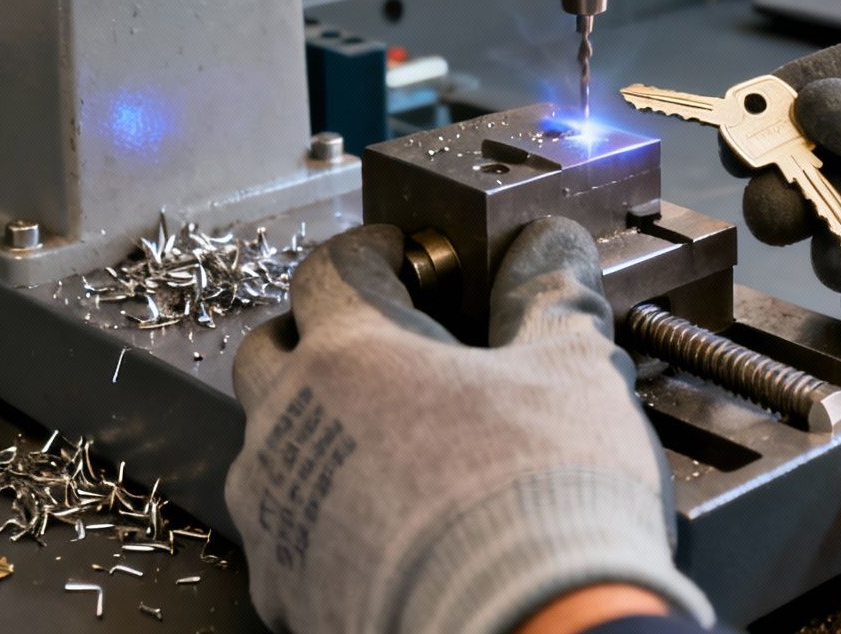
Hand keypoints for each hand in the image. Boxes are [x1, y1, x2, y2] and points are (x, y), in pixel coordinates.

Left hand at [226, 218, 712, 633]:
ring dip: (313, 426)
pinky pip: (285, 530)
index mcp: (352, 351)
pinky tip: (382, 523)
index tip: (405, 254)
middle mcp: (293, 422)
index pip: (333, 266)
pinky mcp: (285, 588)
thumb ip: (551, 294)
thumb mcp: (573, 369)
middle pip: (271, 347)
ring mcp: (279, 511)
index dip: (375, 250)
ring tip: (386, 440)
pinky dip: (322, 513)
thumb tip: (550, 244)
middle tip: (385, 340)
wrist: (524, 631)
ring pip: (267, 442)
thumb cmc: (543, 499)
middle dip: (319, 331)